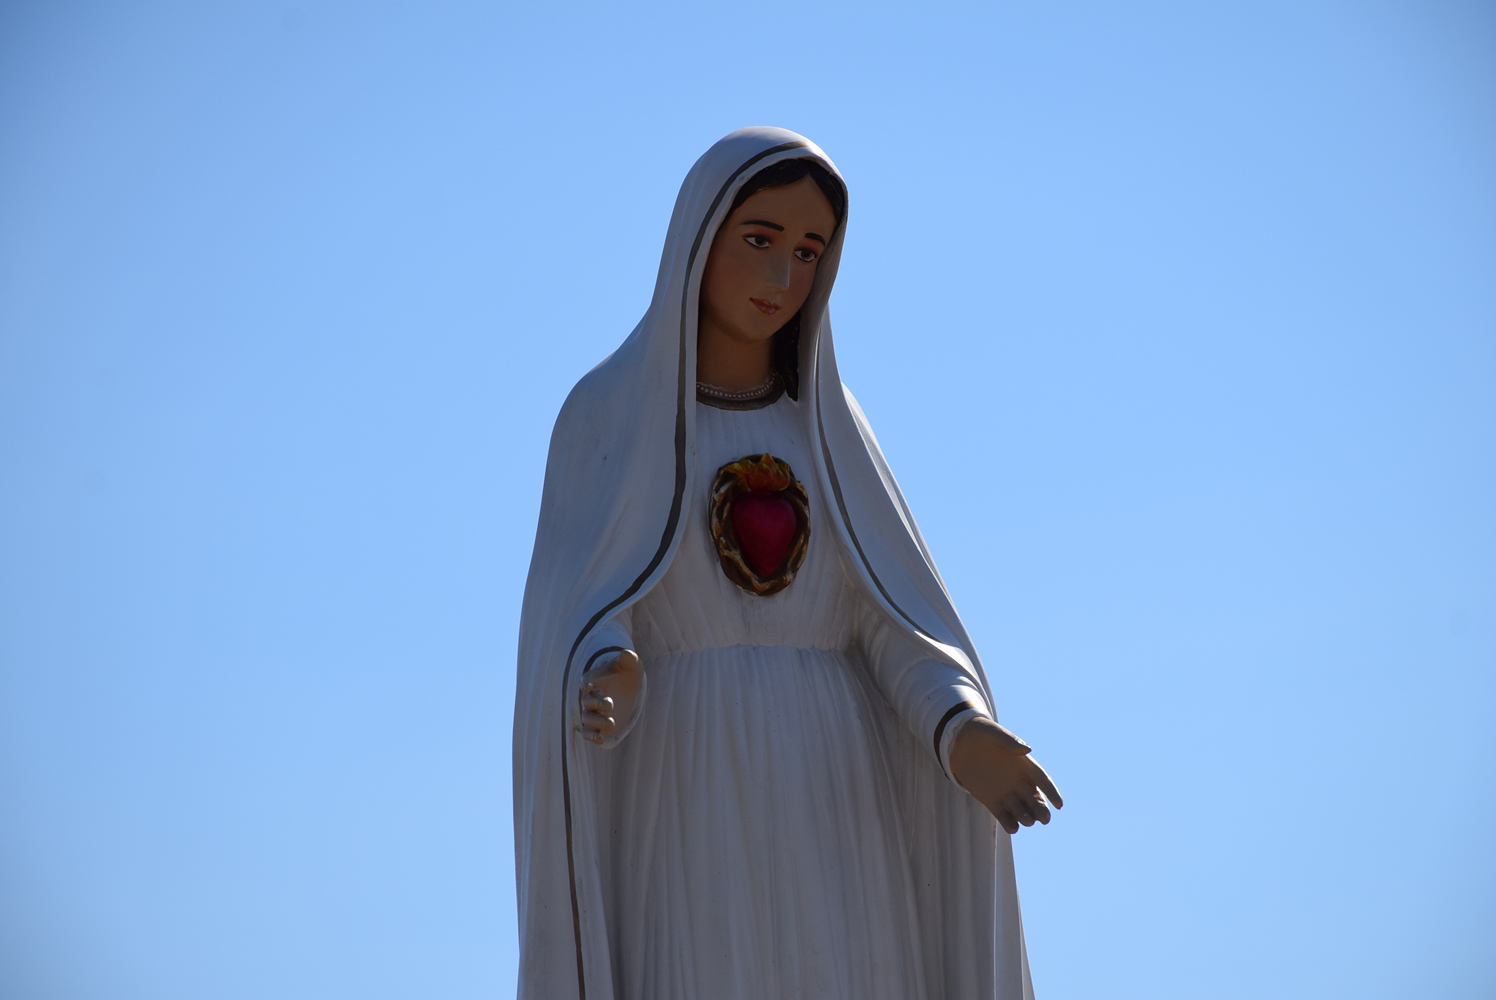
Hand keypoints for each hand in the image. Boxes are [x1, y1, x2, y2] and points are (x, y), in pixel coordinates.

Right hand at [578, 649, 642, 745]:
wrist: (628, 686)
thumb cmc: (627, 672)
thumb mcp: (630, 664)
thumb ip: (628, 659)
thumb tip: (627, 653)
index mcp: (595, 679)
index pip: (586, 681)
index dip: (586, 684)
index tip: (589, 687)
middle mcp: (591, 696)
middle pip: (586, 702)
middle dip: (596, 705)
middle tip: (611, 704)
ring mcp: (594, 711)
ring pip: (586, 719)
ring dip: (596, 723)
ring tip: (611, 723)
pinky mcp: (599, 725)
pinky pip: (589, 733)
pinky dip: (592, 737)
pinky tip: (601, 739)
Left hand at [948, 717, 1063, 834]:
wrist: (959, 741)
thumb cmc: (981, 733)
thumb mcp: (994, 733)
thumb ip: (1010, 741)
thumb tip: (1027, 750)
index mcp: (1024, 764)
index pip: (1042, 779)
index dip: (1051, 792)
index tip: (1058, 804)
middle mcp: (1018, 781)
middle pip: (1034, 799)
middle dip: (1040, 809)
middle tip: (1045, 819)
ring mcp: (1005, 792)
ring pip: (1020, 809)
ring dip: (1025, 817)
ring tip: (1027, 821)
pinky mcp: (991, 800)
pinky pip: (1002, 815)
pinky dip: (1008, 823)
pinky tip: (1012, 828)